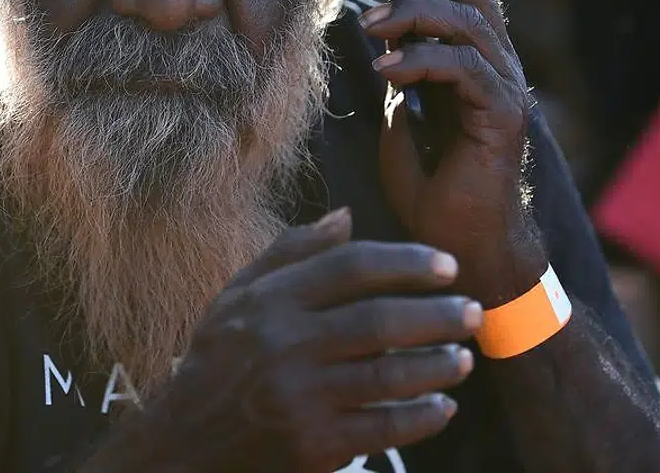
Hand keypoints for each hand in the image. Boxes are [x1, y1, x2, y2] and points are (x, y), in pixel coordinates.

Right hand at [91, 211, 479, 472]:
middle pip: (379, 320)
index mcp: (272, 301)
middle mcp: (285, 344)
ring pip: (388, 374)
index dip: (406, 262)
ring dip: (437, 365)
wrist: (186, 440)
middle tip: (474, 311)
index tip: (447, 266)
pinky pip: (383, 427)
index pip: (350, 267)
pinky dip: (421, 417)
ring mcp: (300, 397)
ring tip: (465, 357)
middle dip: (437, 315)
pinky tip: (442, 406)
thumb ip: (292, 252)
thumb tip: (347, 215)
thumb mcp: (240, 295)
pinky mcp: (313, 445)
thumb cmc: (220, 358)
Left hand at [359, 0, 543, 304]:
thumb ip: (403, 63)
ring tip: (370, 24)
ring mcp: (505, 87)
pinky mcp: (503, 118)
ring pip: (470, 21)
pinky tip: (389, 67)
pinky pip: (467, 70)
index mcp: (472, 51)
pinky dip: (424, 60)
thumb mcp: (404, 107)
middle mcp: (496, 60)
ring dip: (416, 12)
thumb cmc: (429, 180)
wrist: (459, 243)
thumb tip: (378, 21)